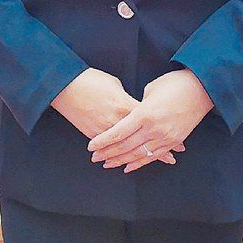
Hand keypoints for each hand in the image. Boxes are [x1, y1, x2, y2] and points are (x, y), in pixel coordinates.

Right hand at [51, 68, 179, 167]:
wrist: (66, 86)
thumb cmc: (91, 80)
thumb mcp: (114, 84)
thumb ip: (127, 98)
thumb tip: (135, 105)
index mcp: (125, 106)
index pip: (149, 121)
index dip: (162, 128)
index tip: (175, 136)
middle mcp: (117, 122)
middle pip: (142, 139)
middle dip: (158, 148)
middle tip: (172, 157)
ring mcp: (106, 130)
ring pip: (127, 148)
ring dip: (141, 156)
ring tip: (153, 162)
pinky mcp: (94, 135)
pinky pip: (111, 149)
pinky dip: (121, 156)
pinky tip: (128, 163)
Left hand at [88, 69, 211, 172]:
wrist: (201, 89)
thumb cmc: (174, 83)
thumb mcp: (151, 90)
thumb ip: (138, 105)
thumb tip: (131, 114)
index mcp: (145, 113)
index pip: (119, 131)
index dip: (103, 140)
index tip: (91, 146)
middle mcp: (153, 129)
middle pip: (125, 146)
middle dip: (108, 153)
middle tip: (94, 158)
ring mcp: (164, 137)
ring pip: (138, 154)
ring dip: (121, 161)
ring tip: (107, 164)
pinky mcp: (173, 141)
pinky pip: (153, 156)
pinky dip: (139, 163)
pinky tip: (128, 167)